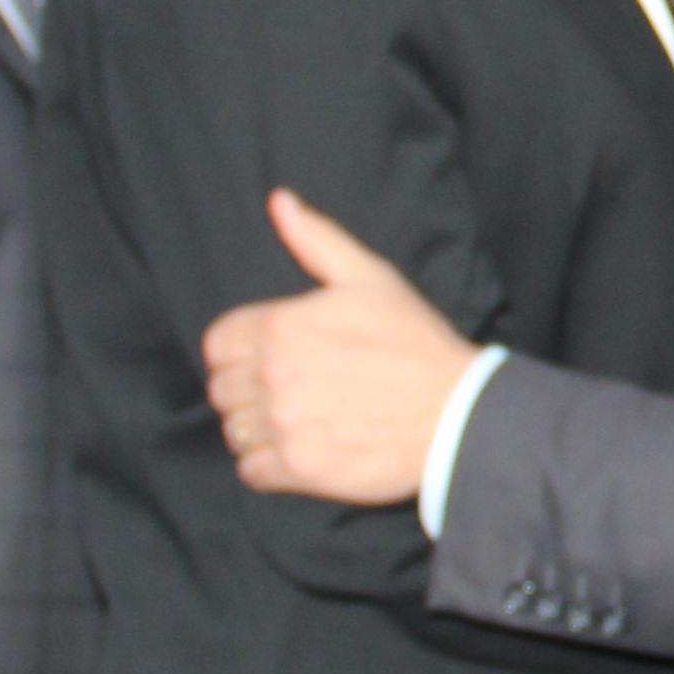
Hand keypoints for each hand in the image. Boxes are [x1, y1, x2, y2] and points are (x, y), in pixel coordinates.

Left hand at [199, 191, 474, 505]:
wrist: (456, 412)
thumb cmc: (415, 343)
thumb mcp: (370, 278)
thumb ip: (316, 240)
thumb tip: (279, 202)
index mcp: (281, 326)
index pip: (217, 345)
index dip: (239, 352)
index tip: (268, 360)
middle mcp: (274, 376)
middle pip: (221, 390)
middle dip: (246, 391)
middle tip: (287, 393)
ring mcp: (285, 424)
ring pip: (234, 431)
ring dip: (256, 430)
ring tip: (294, 423)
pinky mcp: (299, 468)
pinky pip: (251, 472)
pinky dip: (267, 467)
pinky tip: (299, 452)